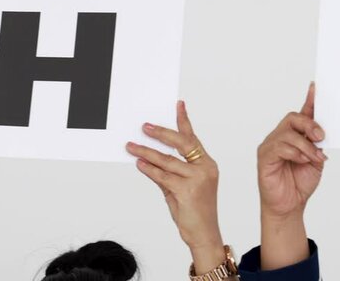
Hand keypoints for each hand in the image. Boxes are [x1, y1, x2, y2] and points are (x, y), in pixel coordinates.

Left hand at [126, 101, 223, 274]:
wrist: (204, 234)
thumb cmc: (196, 212)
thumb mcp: (184, 188)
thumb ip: (170, 172)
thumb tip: (149, 160)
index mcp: (207, 164)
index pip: (193, 138)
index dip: (184, 121)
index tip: (178, 104)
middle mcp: (204, 168)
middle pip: (181, 143)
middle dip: (161, 133)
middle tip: (145, 126)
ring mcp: (196, 179)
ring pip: (166, 160)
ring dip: (146, 152)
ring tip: (131, 146)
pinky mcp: (185, 190)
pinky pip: (162, 176)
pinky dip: (149, 169)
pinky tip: (139, 163)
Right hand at [257, 83, 327, 269]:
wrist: (289, 206)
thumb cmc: (300, 183)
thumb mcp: (316, 161)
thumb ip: (318, 145)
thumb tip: (322, 133)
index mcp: (294, 136)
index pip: (302, 114)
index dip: (309, 100)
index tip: (316, 87)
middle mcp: (280, 137)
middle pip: (293, 118)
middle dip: (310, 124)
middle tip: (321, 136)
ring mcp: (270, 146)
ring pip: (288, 134)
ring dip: (306, 145)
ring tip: (315, 157)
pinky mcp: (264, 157)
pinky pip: (279, 147)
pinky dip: (295, 152)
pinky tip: (303, 160)